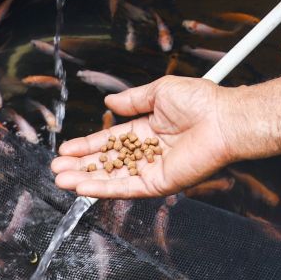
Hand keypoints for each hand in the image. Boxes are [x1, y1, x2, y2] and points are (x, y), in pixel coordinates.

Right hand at [51, 75, 233, 198]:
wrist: (223, 118)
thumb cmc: (201, 101)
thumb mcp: (158, 91)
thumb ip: (132, 100)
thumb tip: (109, 102)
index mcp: (146, 131)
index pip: (109, 141)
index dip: (87, 145)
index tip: (66, 148)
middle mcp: (146, 152)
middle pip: (106, 162)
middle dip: (80, 165)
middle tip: (57, 168)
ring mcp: (152, 170)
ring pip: (112, 178)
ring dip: (85, 179)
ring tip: (60, 179)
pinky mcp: (159, 183)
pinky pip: (127, 188)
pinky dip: (104, 188)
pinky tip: (83, 187)